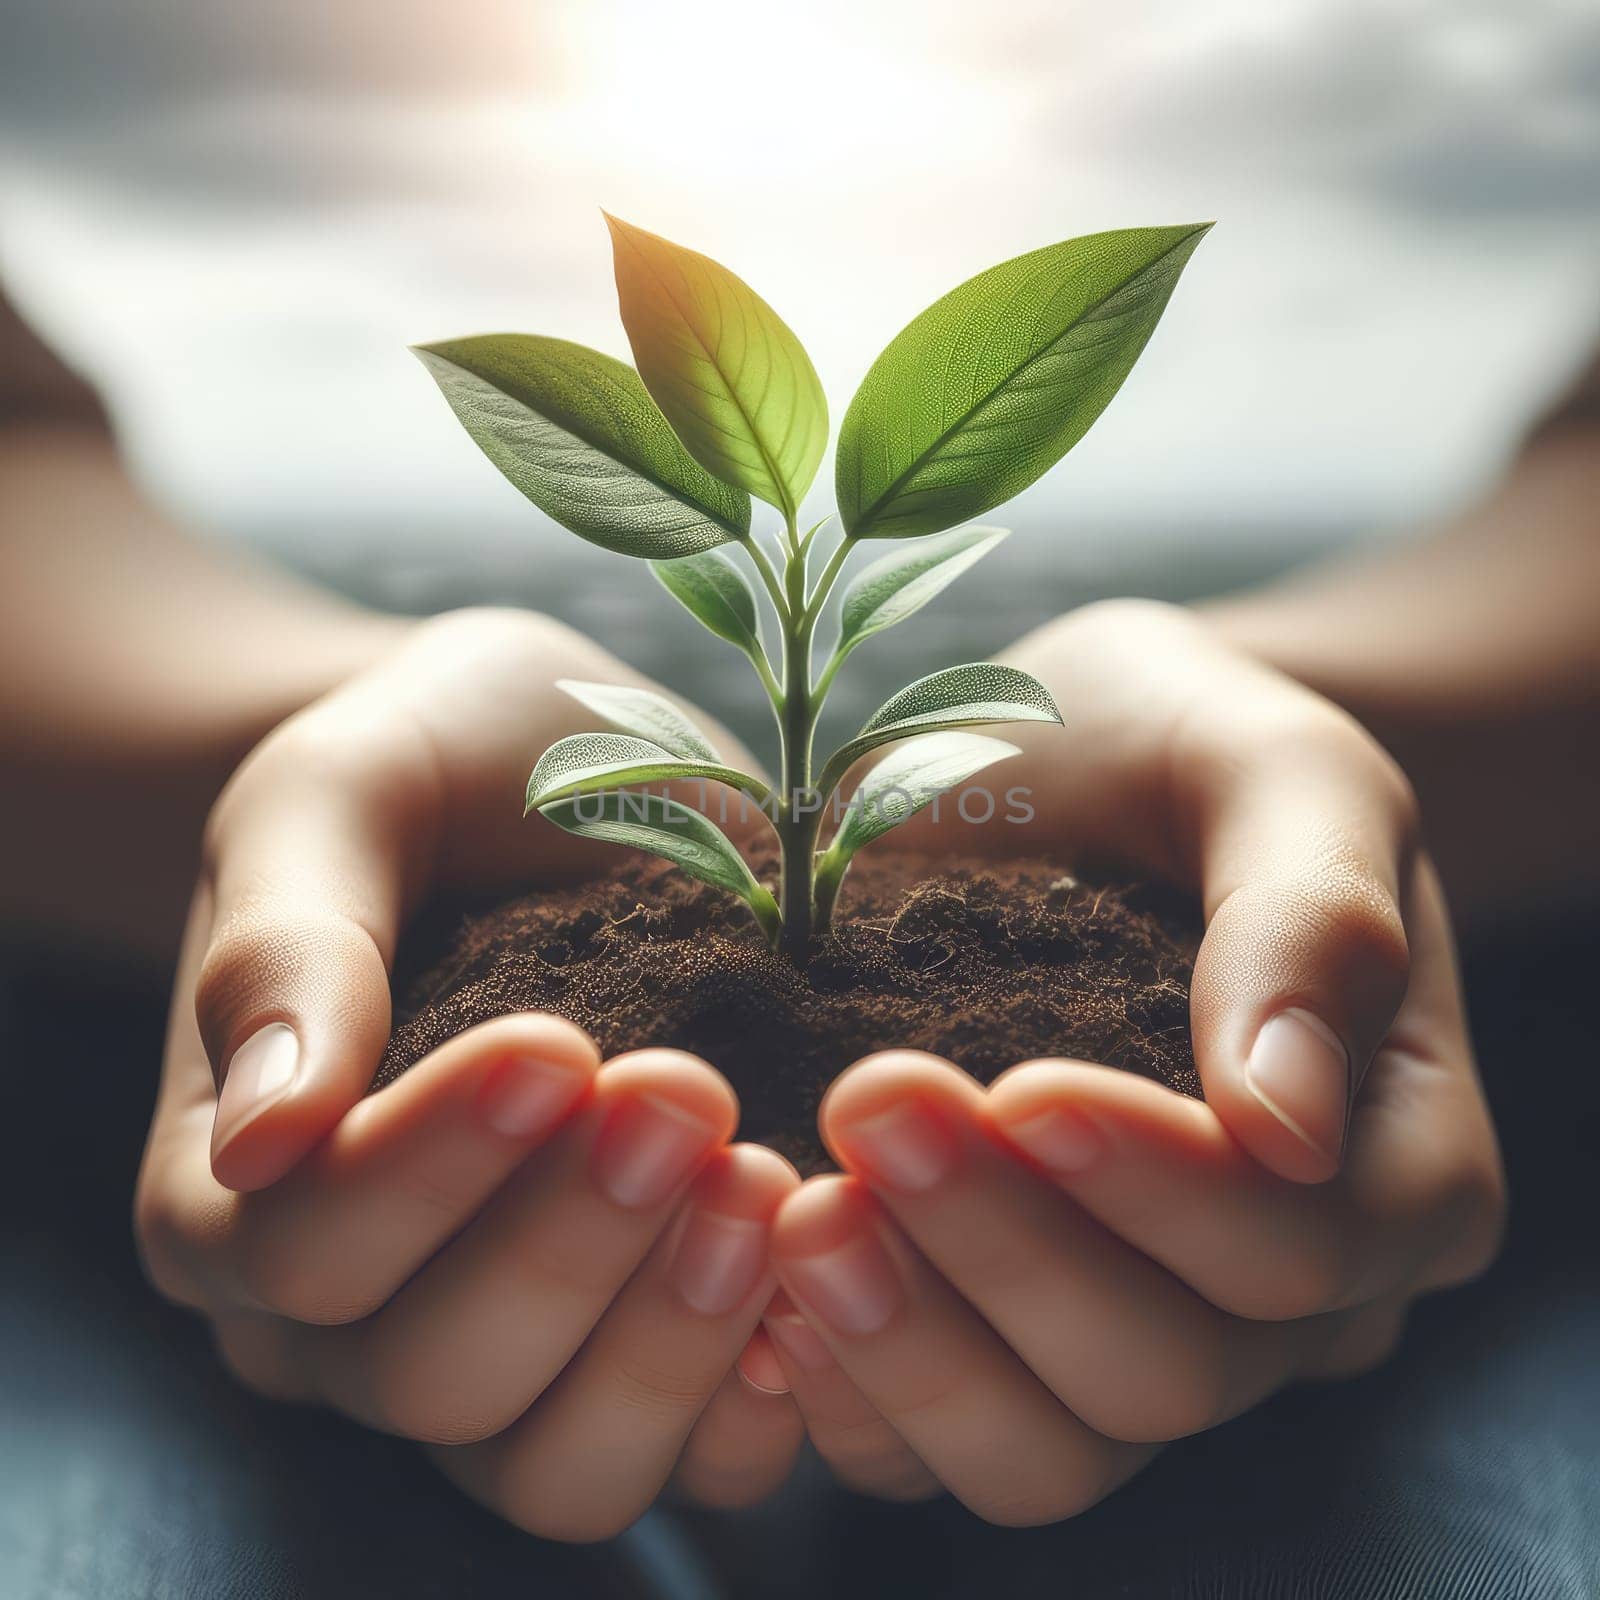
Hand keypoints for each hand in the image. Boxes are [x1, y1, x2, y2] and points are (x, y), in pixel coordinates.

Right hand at [135, 607, 803, 1537]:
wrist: (540, 784)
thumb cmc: (425, 774)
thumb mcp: (336, 800)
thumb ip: (287, 951)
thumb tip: (261, 1138)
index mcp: (236, 1187)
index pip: (300, 1252)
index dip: (427, 1173)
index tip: (556, 1043)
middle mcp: (350, 1313)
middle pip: (433, 1379)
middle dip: (569, 1246)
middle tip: (687, 1094)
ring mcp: (503, 1349)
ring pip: (558, 1467)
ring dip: (668, 1339)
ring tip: (761, 1183)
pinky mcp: (638, 1346)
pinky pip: (696, 1456)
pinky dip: (762, 1396)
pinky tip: (821, 1266)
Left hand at [757, 600, 1504, 1522]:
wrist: (1067, 766)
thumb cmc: (1184, 752)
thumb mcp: (1276, 769)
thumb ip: (1313, 919)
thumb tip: (1288, 1124)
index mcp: (1389, 1166)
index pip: (1295, 1248)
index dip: (1159, 1190)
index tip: (1019, 1083)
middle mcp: (1278, 1294)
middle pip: (1163, 1369)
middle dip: (1007, 1253)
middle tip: (870, 1105)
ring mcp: (1131, 1330)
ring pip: (1044, 1452)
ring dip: (910, 1347)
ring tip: (800, 1214)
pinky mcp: (997, 1336)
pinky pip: (925, 1441)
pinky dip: (842, 1387)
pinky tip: (761, 1286)